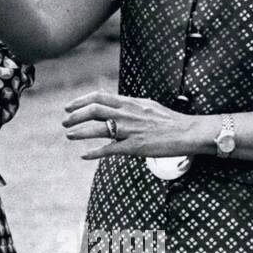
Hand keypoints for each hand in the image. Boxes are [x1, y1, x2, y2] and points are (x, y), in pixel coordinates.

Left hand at [62, 90, 199, 159]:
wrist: (188, 132)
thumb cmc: (169, 120)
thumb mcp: (146, 105)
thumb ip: (128, 106)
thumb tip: (113, 105)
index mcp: (130, 102)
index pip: (99, 97)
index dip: (80, 101)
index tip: (69, 107)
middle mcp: (128, 114)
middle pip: (94, 111)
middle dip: (75, 116)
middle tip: (64, 122)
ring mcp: (131, 130)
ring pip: (98, 129)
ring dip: (80, 132)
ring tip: (69, 135)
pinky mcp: (135, 147)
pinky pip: (110, 149)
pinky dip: (94, 152)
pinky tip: (84, 155)